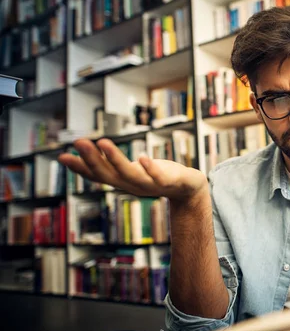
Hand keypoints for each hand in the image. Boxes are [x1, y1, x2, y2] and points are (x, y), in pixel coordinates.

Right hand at [58, 138, 207, 203]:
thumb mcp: (128, 170)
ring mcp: (149, 184)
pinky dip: (149, 168)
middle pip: (109, 174)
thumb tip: (83, 151)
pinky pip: (157, 176)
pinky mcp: (168, 181)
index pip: (96, 175)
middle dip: (92, 159)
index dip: (79, 168)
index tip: (62, 156)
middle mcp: (132, 185)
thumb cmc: (155, 176)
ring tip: (103, 141)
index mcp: (122, 181)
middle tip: (79, 141)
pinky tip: (141, 156)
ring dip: (116, 159)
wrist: (187, 188)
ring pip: (129, 174)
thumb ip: (108, 164)